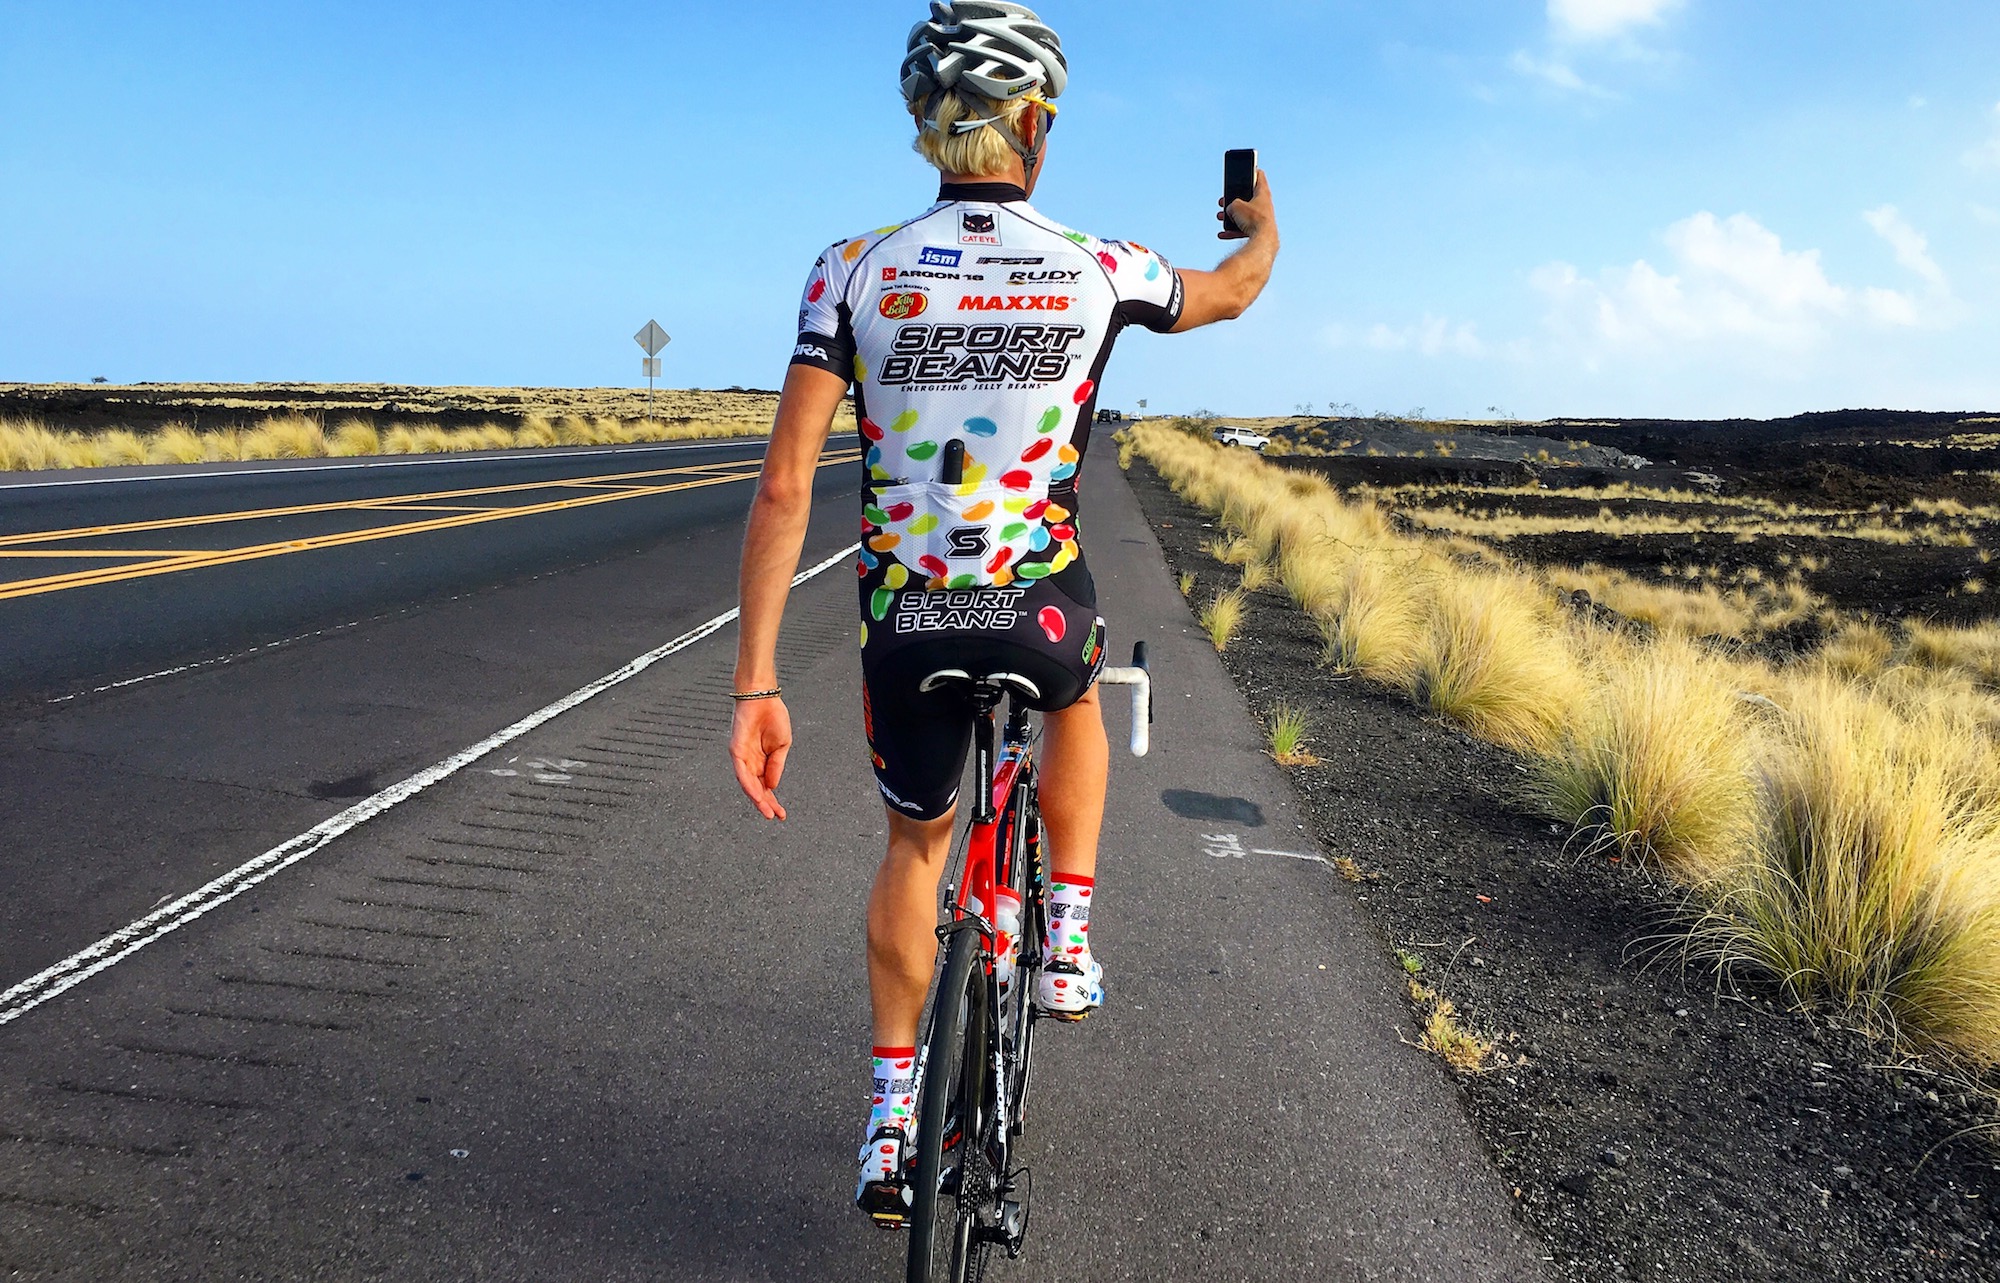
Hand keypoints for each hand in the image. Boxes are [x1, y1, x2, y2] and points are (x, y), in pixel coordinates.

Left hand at [729, 697, 792, 820]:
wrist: (763, 697)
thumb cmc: (773, 717)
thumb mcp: (782, 746)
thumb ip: (777, 766)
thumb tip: (773, 786)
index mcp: (763, 762)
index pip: (767, 787)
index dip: (773, 801)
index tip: (781, 815)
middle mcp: (751, 762)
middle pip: (757, 789)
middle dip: (765, 804)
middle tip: (774, 817)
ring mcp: (742, 758)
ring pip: (748, 784)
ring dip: (757, 799)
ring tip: (766, 811)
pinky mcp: (736, 751)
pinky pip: (741, 772)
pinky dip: (748, 784)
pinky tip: (756, 795)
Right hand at [1218, 168, 1274, 240]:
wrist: (1263, 240)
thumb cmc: (1253, 219)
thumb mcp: (1235, 206)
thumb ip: (1231, 204)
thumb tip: (1229, 210)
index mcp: (1262, 192)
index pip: (1258, 175)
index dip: (1251, 170)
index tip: (1244, 169)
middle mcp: (1264, 204)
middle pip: (1248, 197)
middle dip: (1234, 199)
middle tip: (1224, 199)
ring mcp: (1262, 218)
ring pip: (1244, 214)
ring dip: (1231, 216)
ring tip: (1220, 217)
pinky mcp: (1258, 231)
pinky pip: (1243, 229)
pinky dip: (1233, 231)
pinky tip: (1222, 234)